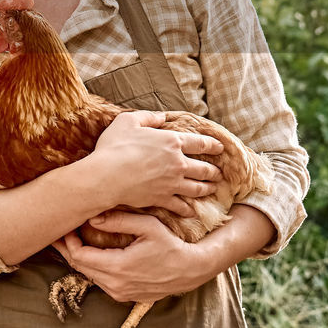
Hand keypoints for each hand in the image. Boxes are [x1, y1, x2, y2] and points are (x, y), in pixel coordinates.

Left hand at [51, 211, 221, 301]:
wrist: (191, 270)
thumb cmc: (171, 245)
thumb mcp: (147, 226)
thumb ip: (119, 220)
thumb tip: (92, 217)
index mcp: (118, 267)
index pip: (80, 257)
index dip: (68, 242)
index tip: (66, 228)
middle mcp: (116, 285)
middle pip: (80, 267)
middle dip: (69, 249)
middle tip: (60, 233)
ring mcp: (121, 293)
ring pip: (90, 275)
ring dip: (80, 258)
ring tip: (71, 241)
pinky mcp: (126, 296)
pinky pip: (102, 281)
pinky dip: (93, 267)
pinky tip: (90, 253)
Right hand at [87, 110, 222, 216]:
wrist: (106, 176)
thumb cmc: (115, 146)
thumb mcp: (128, 121)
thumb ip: (148, 117)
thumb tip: (161, 116)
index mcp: (172, 141)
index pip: (200, 143)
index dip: (213, 145)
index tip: (220, 148)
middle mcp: (177, 163)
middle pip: (204, 169)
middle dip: (214, 171)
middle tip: (219, 173)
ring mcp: (172, 183)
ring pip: (197, 188)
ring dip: (206, 188)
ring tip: (212, 189)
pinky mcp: (162, 199)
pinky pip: (180, 206)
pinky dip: (187, 209)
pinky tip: (191, 211)